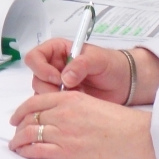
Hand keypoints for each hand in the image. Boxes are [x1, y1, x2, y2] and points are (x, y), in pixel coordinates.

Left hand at [9, 86, 157, 158]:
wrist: (135, 137)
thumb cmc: (121, 124)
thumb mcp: (93, 105)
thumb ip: (72, 108)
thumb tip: (58, 117)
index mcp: (70, 98)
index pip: (35, 101)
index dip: (21, 110)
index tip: (16, 116)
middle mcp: (63, 113)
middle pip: (30, 118)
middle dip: (19, 127)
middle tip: (16, 133)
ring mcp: (64, 133)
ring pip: (29, 134)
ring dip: (19, 140)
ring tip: (16, 145)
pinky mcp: (67, 152)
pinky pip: (37, 150)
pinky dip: (27, 151)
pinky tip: (25, 153)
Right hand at [23, 38, 158, 103]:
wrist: (123, 83)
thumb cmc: (111, 64)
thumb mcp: (98, 59)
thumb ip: (81, 64)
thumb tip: (65, 77)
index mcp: (57, 50)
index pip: (35, 56)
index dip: (41, 68)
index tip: (57, 78)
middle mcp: (53, 66)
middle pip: (35, 77)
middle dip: (47, 88)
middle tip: (66, 93)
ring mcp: (57, 84)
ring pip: (40, 93)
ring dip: (53, 98)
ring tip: (74, 98)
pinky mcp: (62, 99)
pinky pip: (50, 105)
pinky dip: (58, 107)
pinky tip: (75, 105)